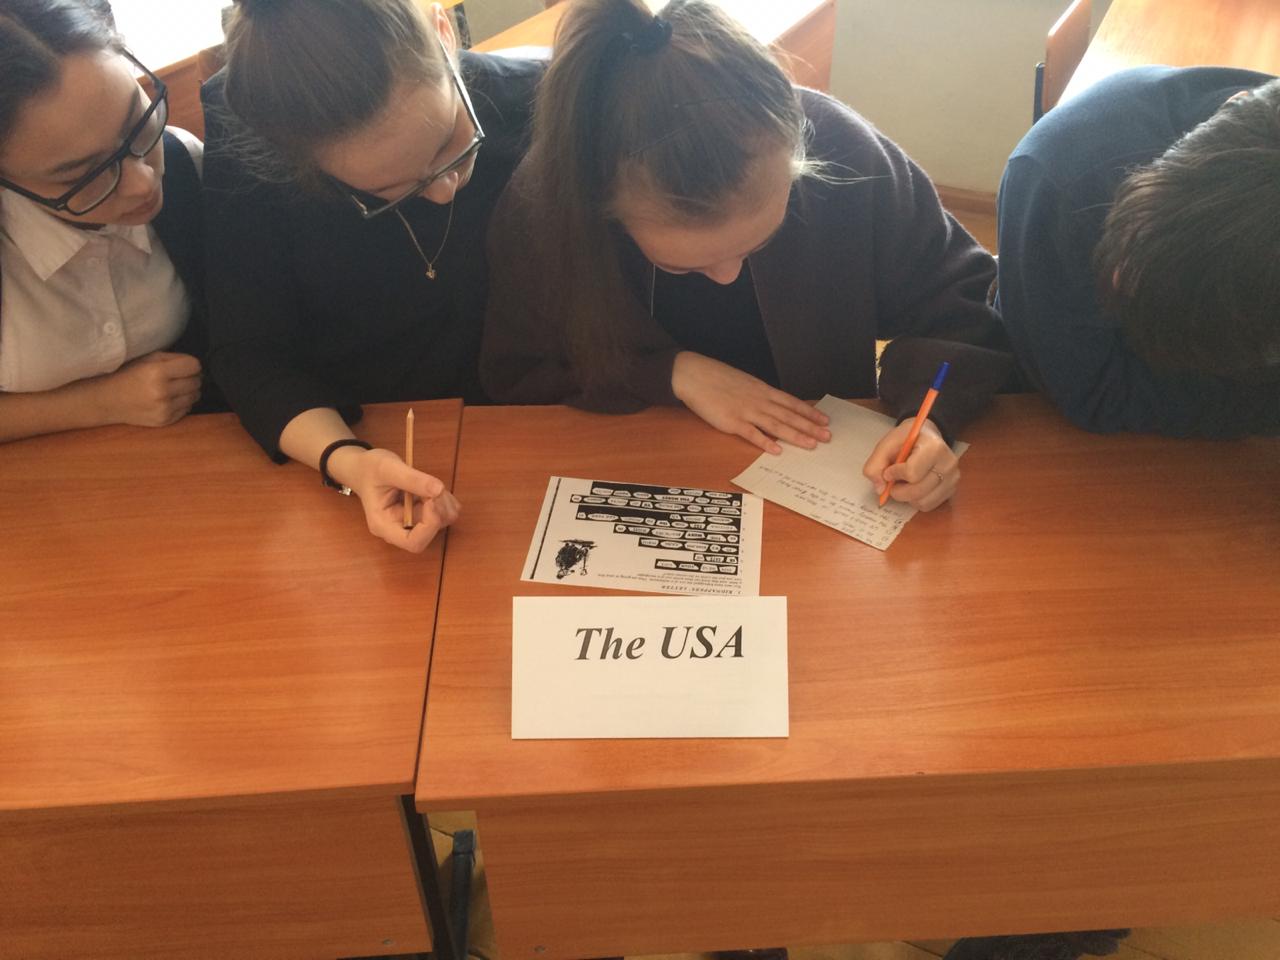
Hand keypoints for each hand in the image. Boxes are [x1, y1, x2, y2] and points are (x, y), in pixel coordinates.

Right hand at [101, 351, 201, 426]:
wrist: (107, 401)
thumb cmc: (127, 375)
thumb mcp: (146, 359)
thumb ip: (172, 358)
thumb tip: (196, 365)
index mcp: (157, 372)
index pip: (194, 366)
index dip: (191, 364)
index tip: (185, 365)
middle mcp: (162, 392)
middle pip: (196, 381)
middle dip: (191, 377)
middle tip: (179, 376)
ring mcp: (164, 409)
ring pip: (195, 396)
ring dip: (189, 391)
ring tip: (174, 387)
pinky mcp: (165, 421)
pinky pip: (187, 409)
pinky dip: (182, 403)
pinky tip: (168, 399)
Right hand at [348, 447, 460, 552]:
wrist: (365, 467)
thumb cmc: (369, 469)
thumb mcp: (387, 468)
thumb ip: (412, 479)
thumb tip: (439, 489)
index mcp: (384, 525)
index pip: (413, 543)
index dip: (429, 525)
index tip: (432, 500)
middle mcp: (399, 529)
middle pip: (430, 532)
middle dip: (438, 508)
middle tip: (431, 484)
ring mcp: (413, 523)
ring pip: (442, 521)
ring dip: (444, 501)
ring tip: (427, 483)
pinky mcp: (422, 514)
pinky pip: (445, 512)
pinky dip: (445, 498)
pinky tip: (430, 486)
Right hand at [671, 352, 829, 453]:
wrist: (695, 375)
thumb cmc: (717, 378)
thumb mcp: (744, 382)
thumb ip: (758, 394)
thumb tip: (772, 403)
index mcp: (762, 390)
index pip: (792, 403)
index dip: (809, 412)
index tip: (825, 420)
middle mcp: (759, 401)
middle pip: (789, 415)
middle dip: (810, 427)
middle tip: (828, 437)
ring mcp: (746, 412)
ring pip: (776, 425)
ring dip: (795, 435)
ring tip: (812, 445)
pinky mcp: (732, 422)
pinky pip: (752, 434)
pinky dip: (765, 443)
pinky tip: (777, 451)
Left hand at [862, 418, 958, 510]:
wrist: (927, 435)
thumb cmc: (908, 438)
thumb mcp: (887, 443)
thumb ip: (875, 464)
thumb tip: (880, 489)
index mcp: (934, 448)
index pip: (911, 473)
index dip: (894, 474)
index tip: (889, 470)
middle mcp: (948, 464)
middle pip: (917, 492)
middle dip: (898, 491)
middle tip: (892, 482)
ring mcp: (952, 478)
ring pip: (922, 502)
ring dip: (907, 497)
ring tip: (904, 483)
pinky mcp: (952, 489)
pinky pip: (928, 505)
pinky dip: (916, 500)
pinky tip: (914, 487)